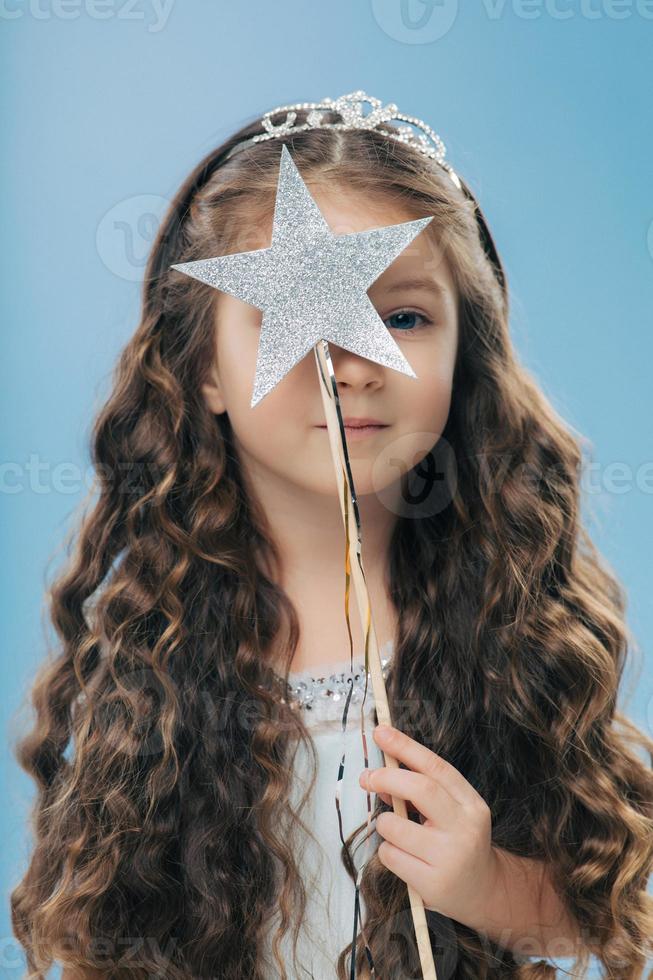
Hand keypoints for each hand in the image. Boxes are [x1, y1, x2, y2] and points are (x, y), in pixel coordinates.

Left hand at [358, 723, 500, 929]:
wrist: (484, 892)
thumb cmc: (458, 843)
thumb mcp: (450, 813)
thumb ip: (420, 793)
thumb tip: (378, 776)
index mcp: (471, 804)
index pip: (436, 767)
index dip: (405, 746)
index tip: (380, 731)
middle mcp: (465, 827)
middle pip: (420, 789)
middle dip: (386, 777)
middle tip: (366, 777)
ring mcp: (450, 857)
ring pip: (395, 825)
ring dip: (384, 823)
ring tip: (396, 833)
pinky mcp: (433, 883)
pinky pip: (390, 855)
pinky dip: (387, 852)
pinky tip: (404, 858)